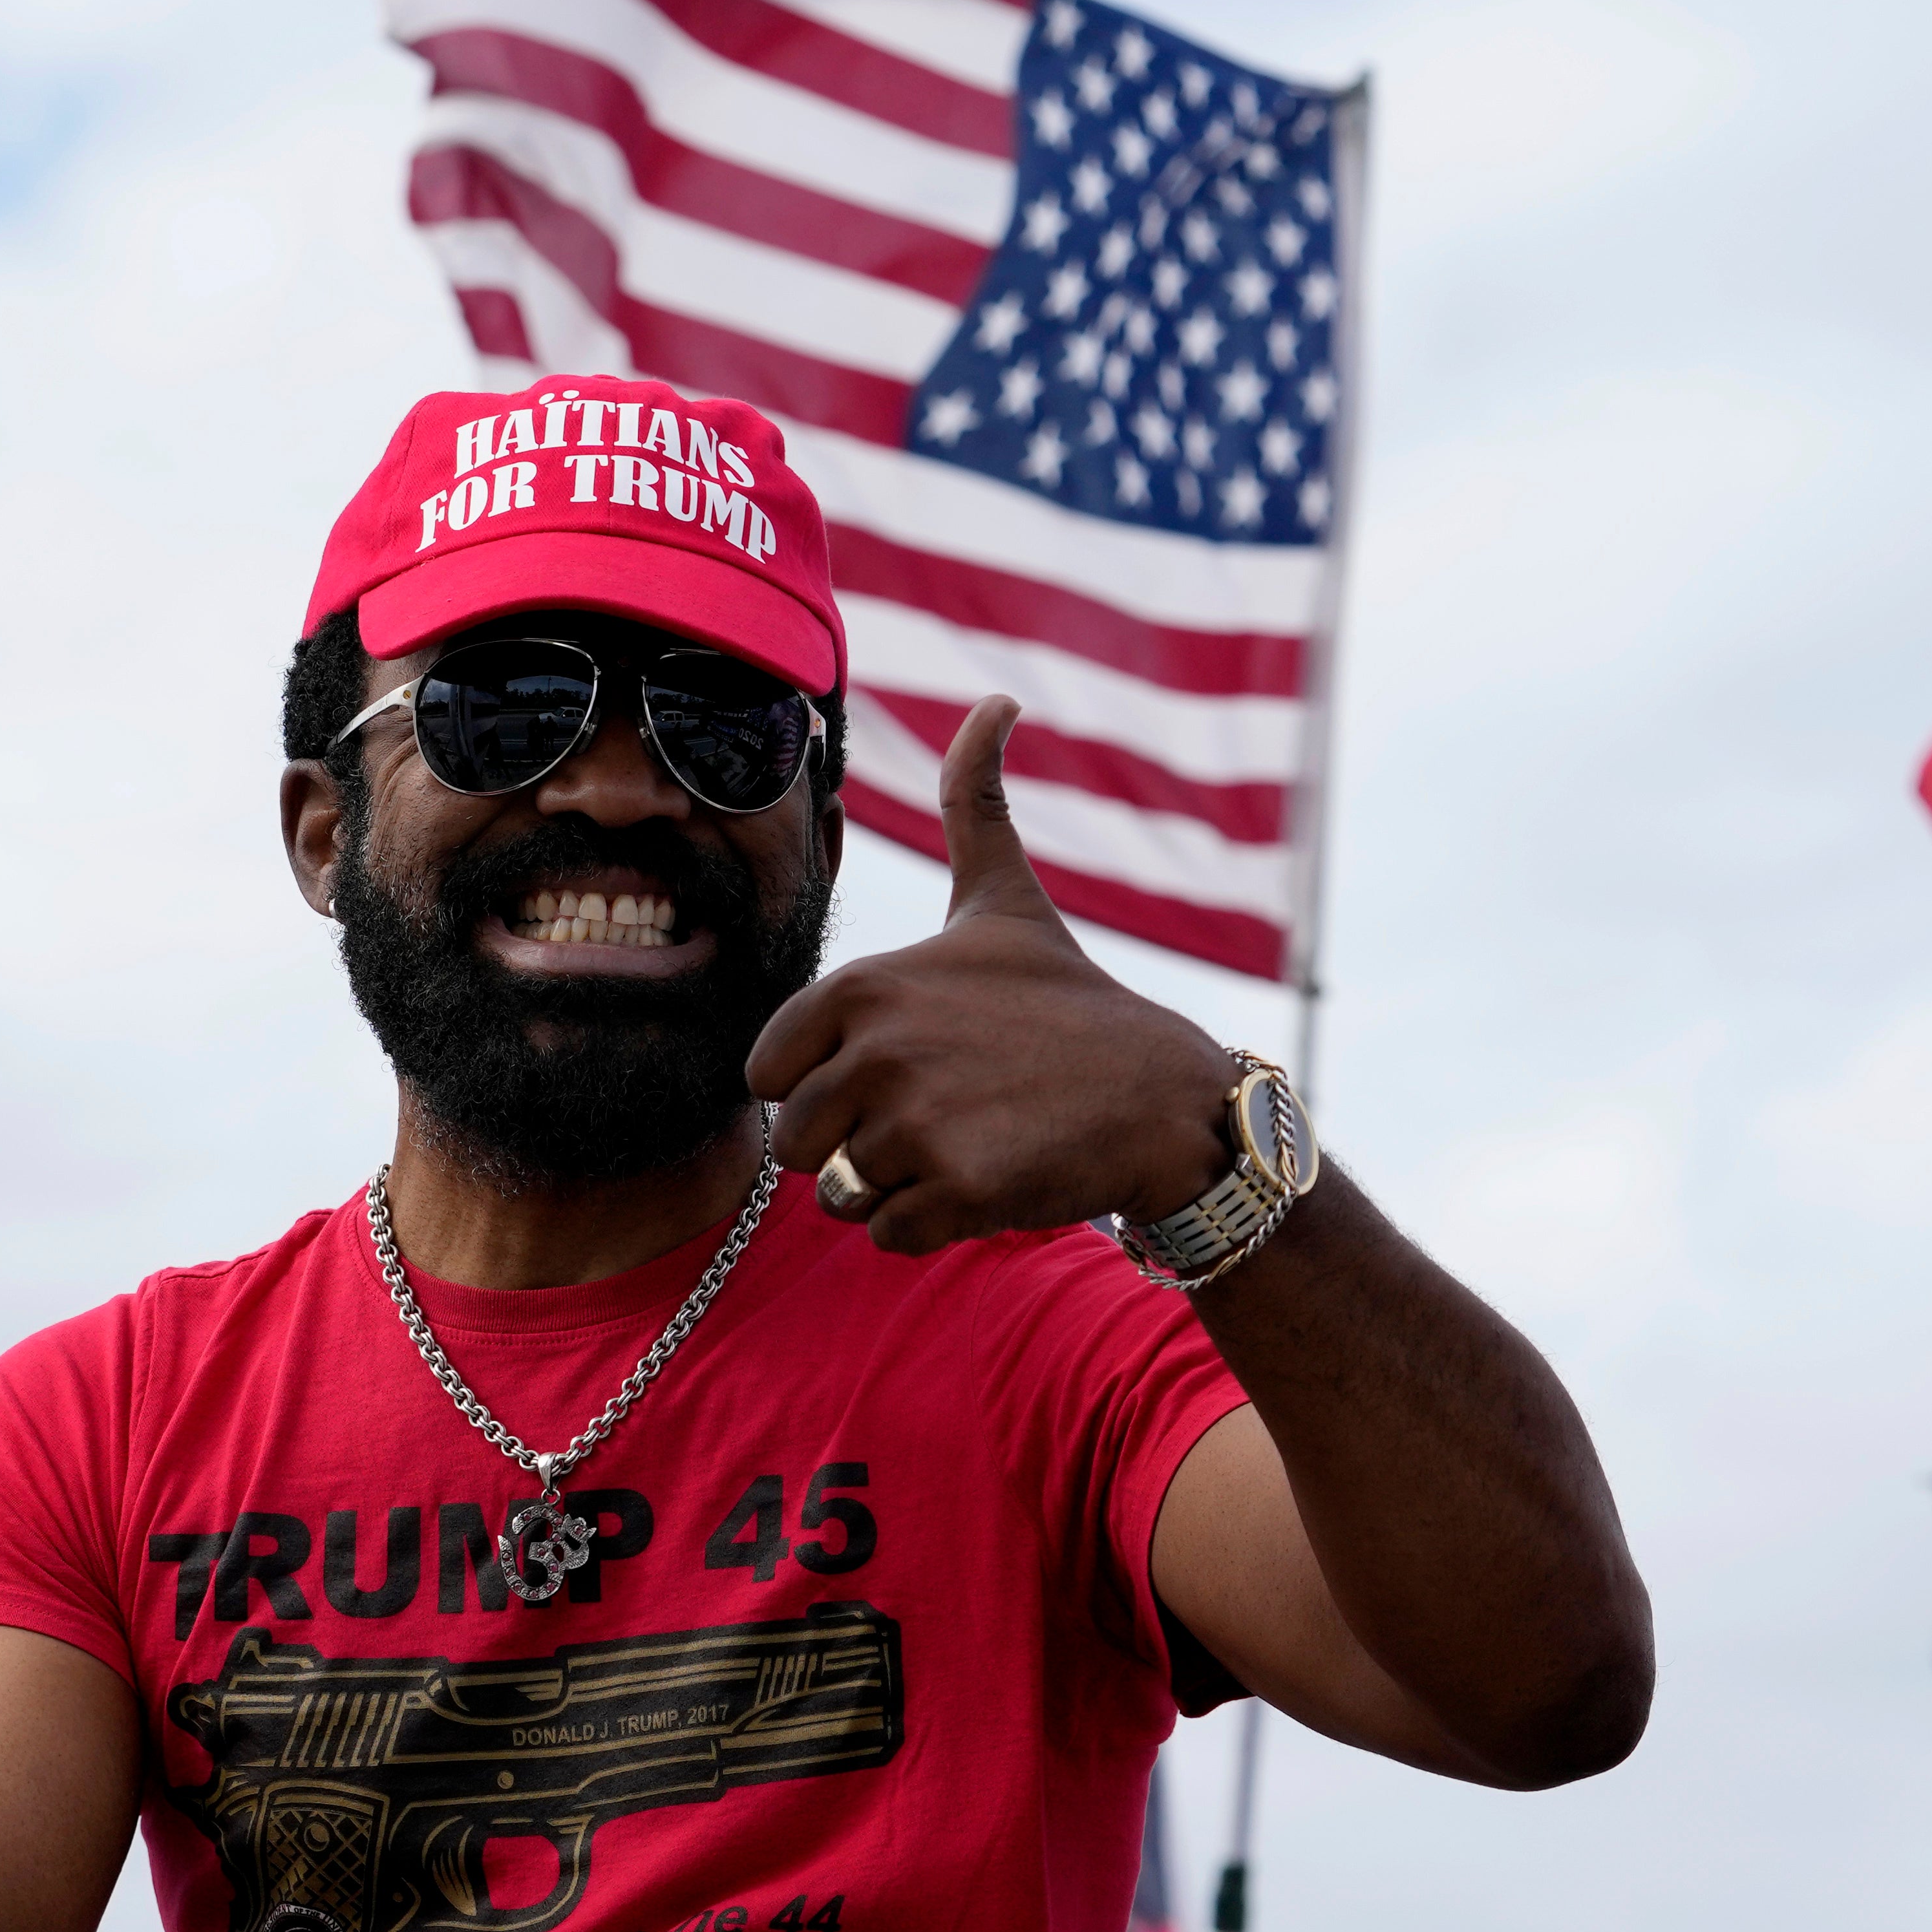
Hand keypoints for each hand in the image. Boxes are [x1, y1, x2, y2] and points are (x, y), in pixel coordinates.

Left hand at [745, 698, 1240, 1252]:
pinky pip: (886, 1235)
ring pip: (839, 1194)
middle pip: (795, 1143)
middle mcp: (877, 1051)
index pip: (768, 1072)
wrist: (1163, 1099)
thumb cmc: (1067, 1002)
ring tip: (961, 1144)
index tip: (889, 1069)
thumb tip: (996, 696)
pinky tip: (985, 1180)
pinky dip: (928, 1225)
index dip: (820, 1084)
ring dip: (892, 1185)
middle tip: (931, 1118)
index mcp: (861, 986)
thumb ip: (972, 802)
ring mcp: (915, 1124)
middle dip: (851, 1146)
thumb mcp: (1002, 898)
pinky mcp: (955, 1192)